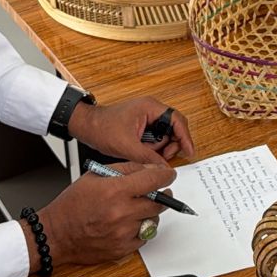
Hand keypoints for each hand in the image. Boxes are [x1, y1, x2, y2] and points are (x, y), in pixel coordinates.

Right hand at [36, 162, 172, 264]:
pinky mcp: (123, 249)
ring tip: (133, 209)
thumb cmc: (72, 205)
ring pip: (153, 220)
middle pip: (159, 202)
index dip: (166, 176)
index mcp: (115, 191)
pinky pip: (144, 237)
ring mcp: (123, 233)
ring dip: (149, 213)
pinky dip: (141, 229)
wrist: (56, 234)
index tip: (169, 175)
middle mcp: (121, 213)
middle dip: (161, 195)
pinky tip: (127, 224)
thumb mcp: (94, 176)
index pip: (153, 180)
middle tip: (157, 192)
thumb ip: (125, 169)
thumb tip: (149, 168)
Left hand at [68, 96, 195, 164]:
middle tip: (162, 157)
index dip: (185, 137)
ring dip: (159, 148)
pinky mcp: (142, 126)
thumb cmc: (102, 128)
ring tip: (145, 153)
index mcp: (150, 108)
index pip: (177, 120)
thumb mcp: (127, 146)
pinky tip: (142, 152)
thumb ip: (148, 157)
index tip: (189, 151)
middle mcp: (151, 110)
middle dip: (169, 145)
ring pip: (164, 136)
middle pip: (173, 129)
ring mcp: (147, 118)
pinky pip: (155, 139)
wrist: (87, 127)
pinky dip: (152, 148)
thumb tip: (163, 168)